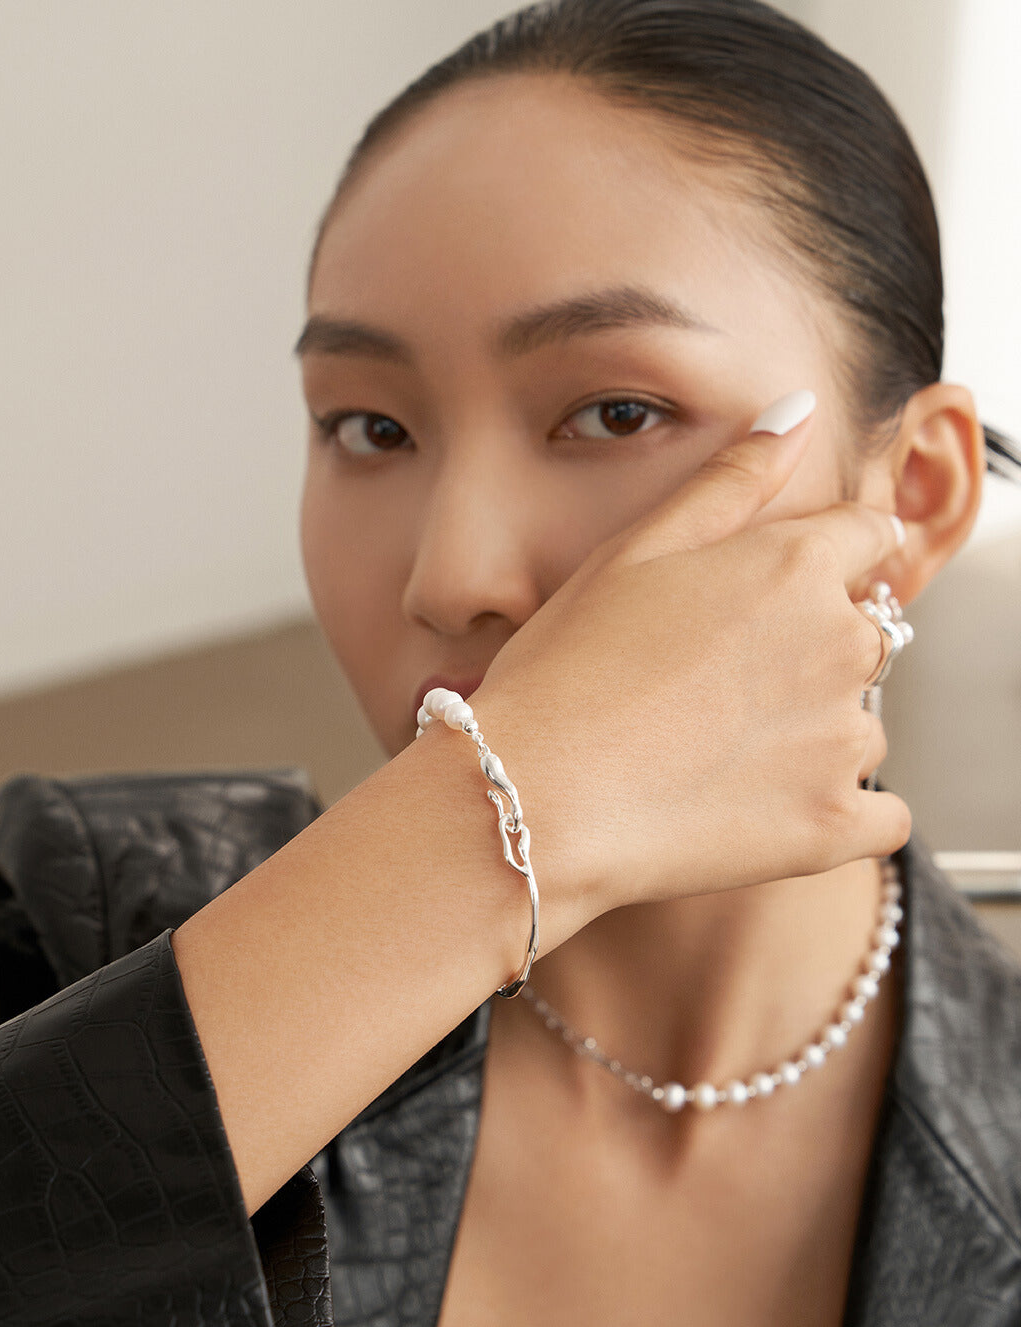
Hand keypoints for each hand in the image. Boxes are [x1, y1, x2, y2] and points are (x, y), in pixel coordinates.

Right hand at [468, 395, 909, 919]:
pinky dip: (839, 813)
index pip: (869, 537)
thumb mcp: (634, 552)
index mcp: (796, 566)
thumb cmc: (565, 672)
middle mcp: (840, 644)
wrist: (536, 801)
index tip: (772, 599)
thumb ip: (729, 479)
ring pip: (861, 725)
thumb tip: (796, 410)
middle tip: (720, 687)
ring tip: (719, 753)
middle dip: (813, 650)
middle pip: (868, 632)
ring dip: (816, 733)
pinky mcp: (834, 825)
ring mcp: (842, 741)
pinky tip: (766, 810)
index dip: (826, 560)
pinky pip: (881, 817)